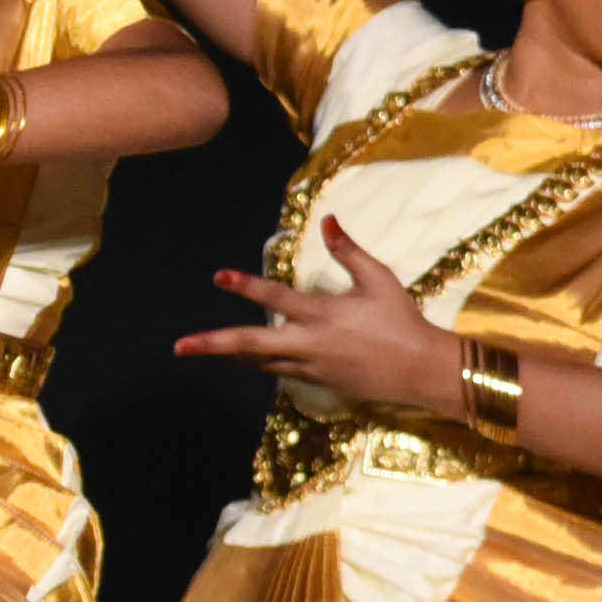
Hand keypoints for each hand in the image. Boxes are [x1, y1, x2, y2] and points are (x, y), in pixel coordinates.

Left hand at [174, 218, 469, 411]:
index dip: (246, 286)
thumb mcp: (379, 279)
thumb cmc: (402, 320)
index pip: (277, 296)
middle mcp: (310, 342)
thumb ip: (349, 251)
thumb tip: (327, 220)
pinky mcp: (318, 382)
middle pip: (251, 344)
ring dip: (231, 353)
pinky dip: (260, 362)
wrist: (421, 370)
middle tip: (179, 347)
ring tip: (205, 347)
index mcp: (323, 313)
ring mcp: (311, 366)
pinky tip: (248, 357)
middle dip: (213, 344)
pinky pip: (279, 371)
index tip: (218, 277)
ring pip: (260, 361)